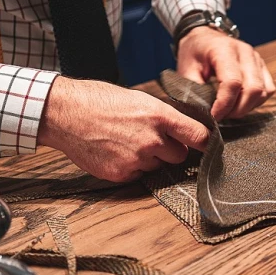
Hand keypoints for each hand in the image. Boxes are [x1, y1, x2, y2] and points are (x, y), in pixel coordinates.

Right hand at [38, 77, 209, 181]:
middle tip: (153, 139)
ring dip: (150, 158)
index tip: (210, 146)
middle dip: (171, 150)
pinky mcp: (121, 174)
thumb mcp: (140, 99)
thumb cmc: (100, 100)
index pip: (198, 136)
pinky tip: (116, 151)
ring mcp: (136, 159)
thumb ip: (164, 118)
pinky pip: (138, 175)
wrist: (65, 113)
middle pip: (180, 155)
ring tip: (127, 141)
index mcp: (160, 116)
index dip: (206, 143)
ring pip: (157, 166)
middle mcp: (152, 140)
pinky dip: (132, 167)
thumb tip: (181, 132)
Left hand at [176, 26, 275, 119]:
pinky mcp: (262, 66)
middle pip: (253, 89)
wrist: (203, 38)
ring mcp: (256, 58)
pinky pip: (268, 90)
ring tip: (229, 110)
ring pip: (262, 92)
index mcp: (223, 49)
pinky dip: (256, 102)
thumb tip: (203, 114)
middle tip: (221, 115)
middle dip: (237, 110)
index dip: (224, 104)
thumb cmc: (194, 53)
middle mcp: (245, 52)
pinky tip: (240, 103)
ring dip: (247, 107)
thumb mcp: (186, 70)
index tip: (213, 116)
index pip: (233, 82)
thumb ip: (194, 91)